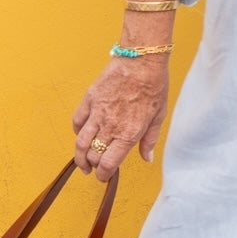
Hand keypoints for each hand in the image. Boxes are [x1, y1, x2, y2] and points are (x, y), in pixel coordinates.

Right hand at [72, 57, 169, 179]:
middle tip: (96, 168)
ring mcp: (97, 113)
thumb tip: (147, 158)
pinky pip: (77, 121)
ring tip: (83, 162)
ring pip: (81, 142)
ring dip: (79, 156)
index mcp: (129, 133)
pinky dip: (77, 132)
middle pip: (93, 156)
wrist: (142, 60)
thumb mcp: (159, 116)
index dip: (104, 175)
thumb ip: (150, 139)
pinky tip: (82, 135)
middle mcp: (110, 126)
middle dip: (93, 167)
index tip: (104, 177)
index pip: (109, 163)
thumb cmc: (154, 86)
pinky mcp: (90, 99)